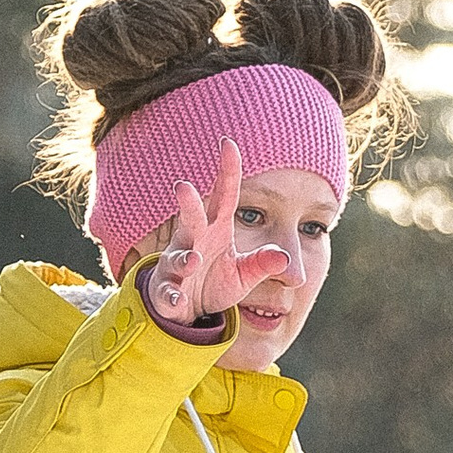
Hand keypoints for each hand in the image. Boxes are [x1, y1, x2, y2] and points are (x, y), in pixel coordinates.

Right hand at [143, 143, 291, 331]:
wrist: (189, 310)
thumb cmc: (215, 280)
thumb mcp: (244, 273)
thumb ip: (262, 263)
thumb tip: (285, 257)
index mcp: (216, 229)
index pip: (224, 196)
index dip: (227, 172)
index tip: (228, 143)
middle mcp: (194, 241)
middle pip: (191, 218)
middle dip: (187, 205)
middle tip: (183, 187)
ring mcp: (178, 264)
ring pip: (178, 256)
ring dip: (184, 258)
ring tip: (193, 260)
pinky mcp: (168, 290)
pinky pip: (167, 291)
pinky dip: (172, 295)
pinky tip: (179, 300)